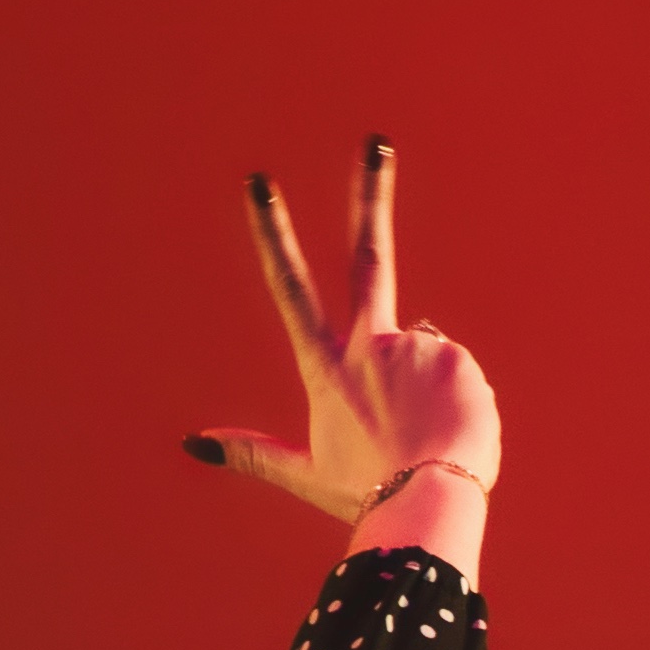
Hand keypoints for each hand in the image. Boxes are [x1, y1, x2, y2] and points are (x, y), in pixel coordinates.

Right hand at [186, 136, 500, 525]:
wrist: (428, 506)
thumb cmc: (366, 495)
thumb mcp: (307, 474)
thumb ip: (254, 453)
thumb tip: (192, 442)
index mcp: (327, 368)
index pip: (291, 289)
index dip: (273, 234)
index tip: (261, 186)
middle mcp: (370, 347)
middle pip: (369, 256)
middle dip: (369, 194)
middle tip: (376, 143)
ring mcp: (416, 349)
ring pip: (424, 349)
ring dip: (425, 385)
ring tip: (422, 435)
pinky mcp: (457, 359)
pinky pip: (457, 370)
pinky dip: (455, 398)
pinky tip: (447, 430)